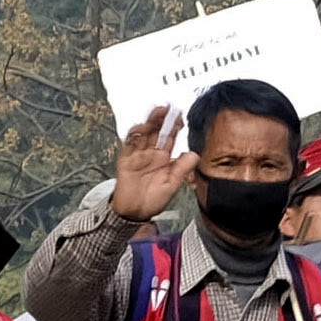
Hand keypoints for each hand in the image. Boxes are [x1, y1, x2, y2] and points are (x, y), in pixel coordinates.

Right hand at [108, 102, 196, 224]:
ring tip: (157, 112)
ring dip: (150, 122)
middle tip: (169, 107)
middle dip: (162, 119)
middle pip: (157, 132)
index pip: (170, 138)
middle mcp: (151, 154)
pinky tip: (141, 127)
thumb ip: (182, 169)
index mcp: (163, 158)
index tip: (181, 116)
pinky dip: (134, 136)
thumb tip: (194, 154)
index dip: (175, 126)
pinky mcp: (126, 160)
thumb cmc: (153, 200)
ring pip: (144, 134)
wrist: (134, 212)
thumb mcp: (172, 185)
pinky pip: (129, 145)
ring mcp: (138, 155)